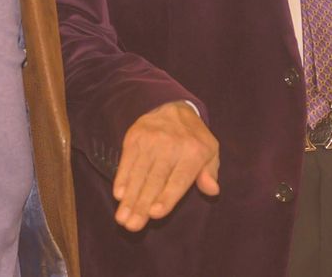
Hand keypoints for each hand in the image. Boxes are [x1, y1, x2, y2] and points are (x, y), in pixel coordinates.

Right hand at [112, 101, 220, 230]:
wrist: (171, 106)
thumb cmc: (192, 138)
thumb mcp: (209, 151)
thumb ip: (210, 172)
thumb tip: (213, 190)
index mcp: (194, 151)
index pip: (178, 179)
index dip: (167, 197)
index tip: (155, 213)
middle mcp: (171, 145)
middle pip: (155, 180)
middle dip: (142, 204)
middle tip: (132, 225)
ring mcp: (151, 140)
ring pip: (139, 174)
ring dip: (129, 198)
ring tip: (122, 218)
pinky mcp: (135, 137)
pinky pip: (127, 161)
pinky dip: (122, 178)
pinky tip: (118, 195)